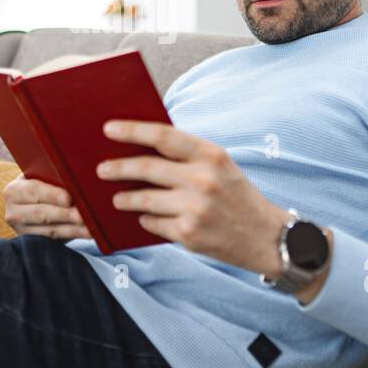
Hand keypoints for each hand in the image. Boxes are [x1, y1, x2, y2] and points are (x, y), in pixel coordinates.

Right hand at [3, 173, 91, 240]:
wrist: (33, 201)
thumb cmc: (43, 182)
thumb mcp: (42, 176)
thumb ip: (54, 176)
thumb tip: (77, 177)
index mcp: (13, 191)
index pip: (33, 190)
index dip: (51, 195)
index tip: (68, 199)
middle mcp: (13, 212)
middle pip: (41, 214)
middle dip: (65, 215)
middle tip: (83, 216)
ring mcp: (22, 231)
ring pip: (51, 230)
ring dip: (74, 229)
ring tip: (91, 228)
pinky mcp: (34, 243)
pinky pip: (57, 240)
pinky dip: (74, 236)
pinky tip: (89, 233)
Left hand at [96, 120, 286, 274]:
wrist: (265, 237)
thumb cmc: (236, 195)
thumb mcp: (220, 165)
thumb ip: (187, 155)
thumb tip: (141, 147)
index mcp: (211, 155)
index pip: (162, 136)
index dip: (132, 130)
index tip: (109, 129)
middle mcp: (203, 180)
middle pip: (146, 168)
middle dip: (118, 168)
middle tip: (101, 169)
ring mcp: (195, 209)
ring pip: (144, 200)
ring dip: (125, 199)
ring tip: (117, 199)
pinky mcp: (188, 235)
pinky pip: (153, 223)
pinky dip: (146, 220)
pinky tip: (145, 218)